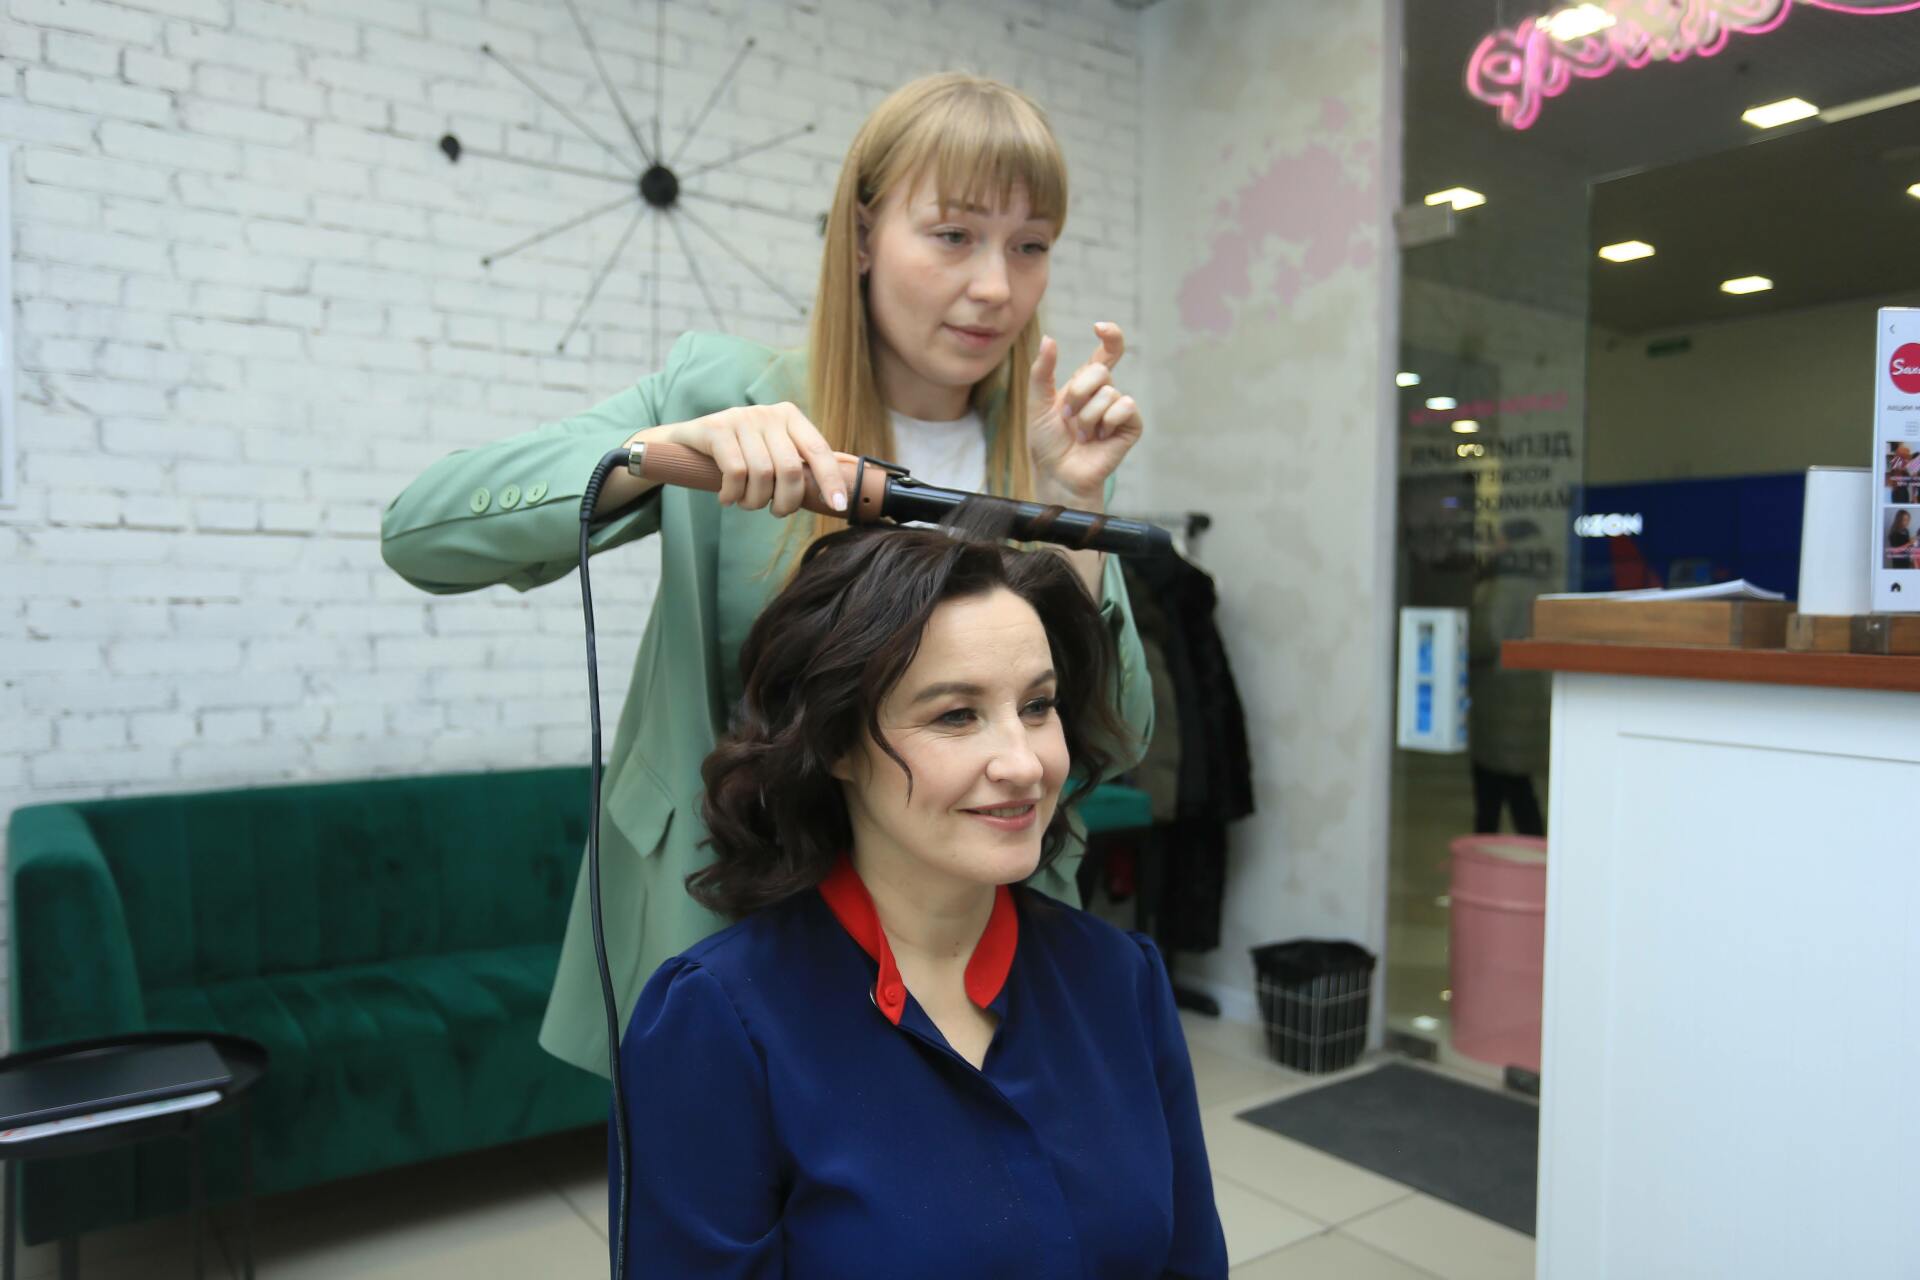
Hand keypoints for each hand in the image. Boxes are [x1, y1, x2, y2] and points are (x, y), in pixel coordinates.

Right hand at [634, 403, 853, 516]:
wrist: (684, 442)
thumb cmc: (738, 453)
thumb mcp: (772, 451)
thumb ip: (803, 462)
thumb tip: (850, 476)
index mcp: (789, 416)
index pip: (818, 449)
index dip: (831, 480)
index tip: (838, 506)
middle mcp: (767, 412)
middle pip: (790, 468)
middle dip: (786, 501)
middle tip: (775, 512)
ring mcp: (740, 418)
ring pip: (762, 474)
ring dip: (754, 501)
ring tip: (746, 503)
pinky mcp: (715, 428)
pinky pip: (735, 472)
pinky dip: (733, 494)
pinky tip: (727, 498)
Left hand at [1026, 322, 1141, 503]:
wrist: (1057, 473)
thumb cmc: (1048, 442)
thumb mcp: (1038, 403)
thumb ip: (1042, 371)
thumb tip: (1050, 337)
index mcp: (1086, 384)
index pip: (1107, 353)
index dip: (1110, 336)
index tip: (1099, 327)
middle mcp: (1106, 393)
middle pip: (1099, 371)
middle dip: (1077, 394)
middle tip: (1067, 417)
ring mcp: (1120, 410)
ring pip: (1108, 393)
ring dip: (1087, 417)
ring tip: (1081, 435)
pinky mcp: (1131, 426)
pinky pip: (1125, 407)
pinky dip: (1107, 422)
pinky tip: (1100, 438)